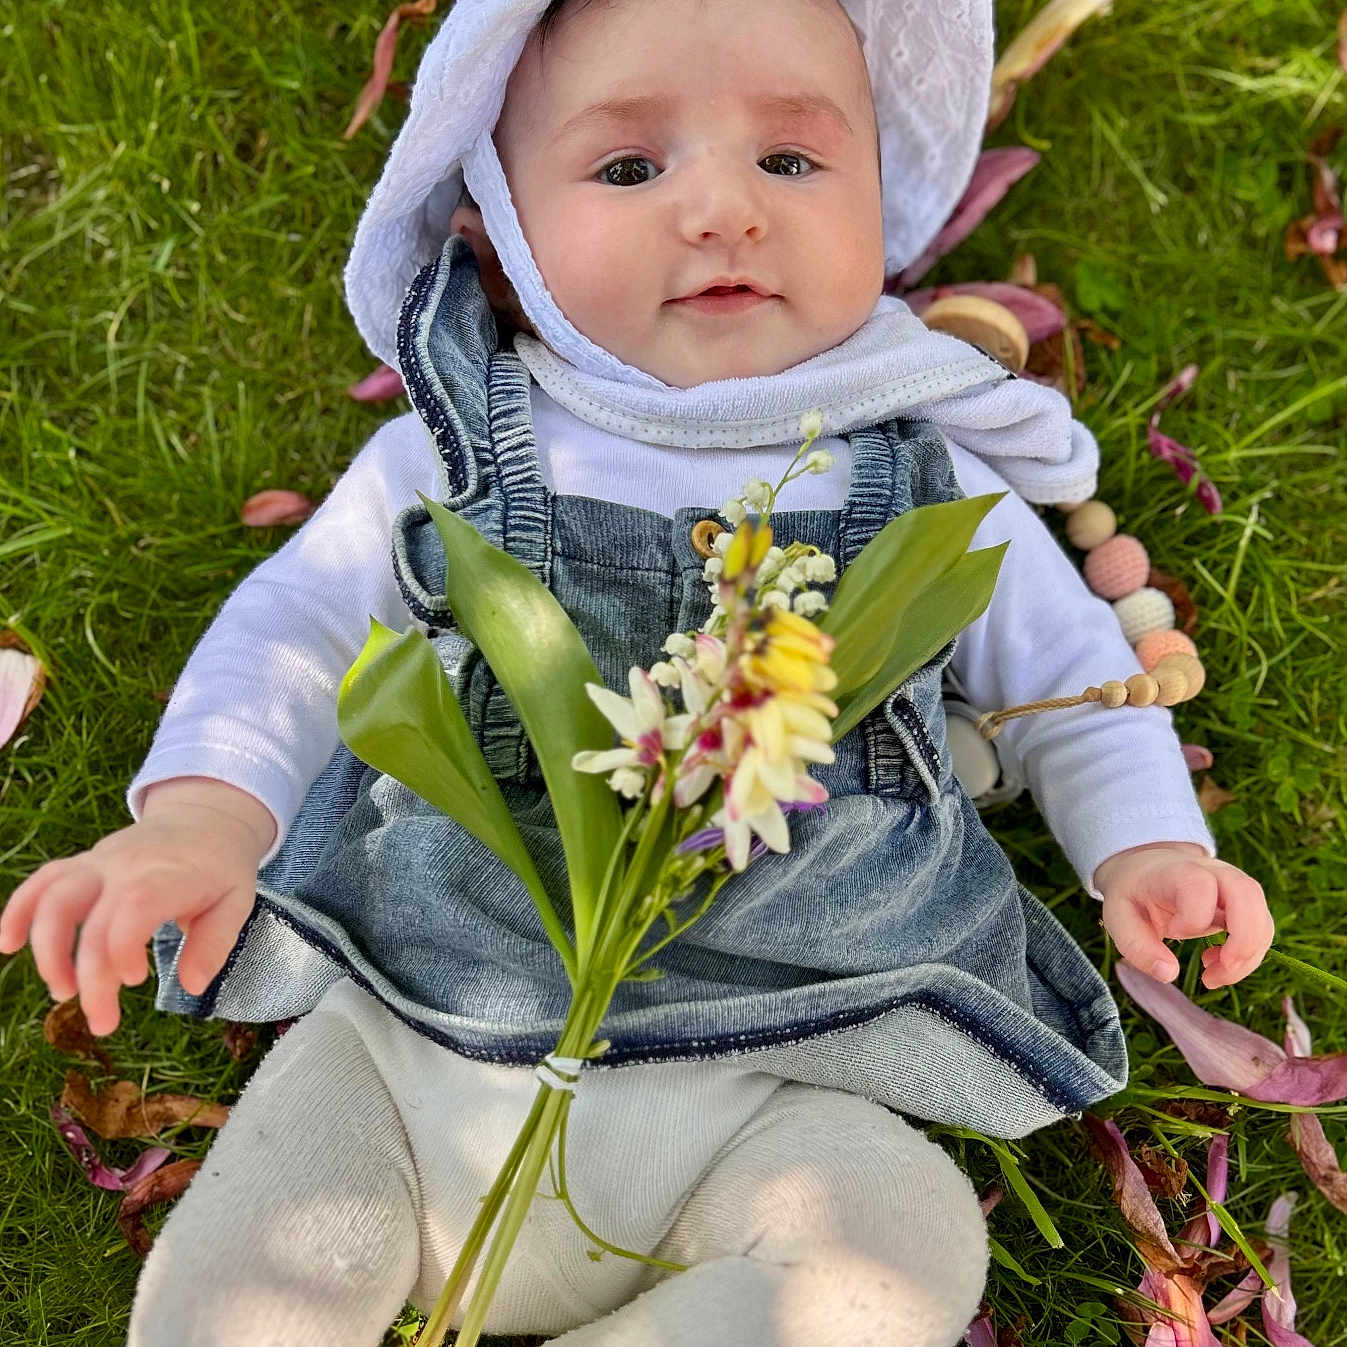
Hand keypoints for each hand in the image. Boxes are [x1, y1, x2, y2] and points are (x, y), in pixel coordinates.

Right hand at [0, 779, 274, 1034]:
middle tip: (101, 1022)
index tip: (135, 979)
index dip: (122, 949)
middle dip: (87, 975)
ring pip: (54, 897)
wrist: (206, 818)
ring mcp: (100, 862)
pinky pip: (42, 880)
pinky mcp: (83, 864)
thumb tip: (192, 985)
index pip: (133, 908)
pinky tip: (9, 944)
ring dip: (47, 949)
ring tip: (62, 991)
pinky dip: (19, 910)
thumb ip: (214, 942)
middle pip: (89, 916)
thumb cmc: (220, 867)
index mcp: (168, 875)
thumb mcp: (236, 902)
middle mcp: (127, 866)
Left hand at [1095, 841, 1272, 989]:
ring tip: (1212, 977)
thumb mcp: (1118, 918)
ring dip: (1247, 956)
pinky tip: (1218, 963)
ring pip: (1262, 916)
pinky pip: (1261, 930)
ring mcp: (1233, 884)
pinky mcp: (1244, 903)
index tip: (1172, 933)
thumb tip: (1168, 974)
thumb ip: (1137, 947)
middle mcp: (1212, 871)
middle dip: (1242, 941)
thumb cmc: (1132, 894)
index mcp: (1176, 871)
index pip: (1199, 886)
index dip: (1191, 919)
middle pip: (1247, 893)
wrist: (1145, 869)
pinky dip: (1248, 955)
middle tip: (1215, 973)